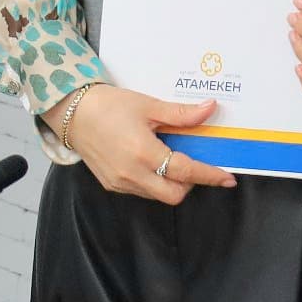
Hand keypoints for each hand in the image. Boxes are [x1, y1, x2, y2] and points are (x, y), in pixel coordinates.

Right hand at [54, 85, 236, 204]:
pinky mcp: (111, 185)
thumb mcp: (149, 105)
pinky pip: (142, 192)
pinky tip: (155, 161)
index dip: (209, 175)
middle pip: (174, 194)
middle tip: (197, 164)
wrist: (73, 113)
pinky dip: (155, 182)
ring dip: (172, 183)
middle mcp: (132, 174)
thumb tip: (211, 108)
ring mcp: (120, 183)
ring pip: (158, 195)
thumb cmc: (110, 106)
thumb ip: (182, 114)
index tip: (228, 179)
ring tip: (174, 158)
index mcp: (143, 153)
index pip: (185, 171)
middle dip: (191, 183)